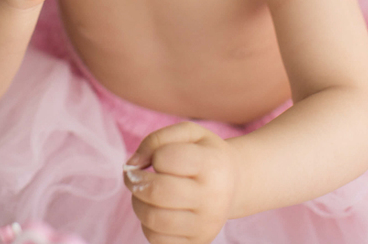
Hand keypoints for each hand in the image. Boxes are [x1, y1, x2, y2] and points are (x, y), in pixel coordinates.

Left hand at [122, 121, 239, 243]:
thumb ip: (156, 139)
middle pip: (157, 192)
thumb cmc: (204, 154)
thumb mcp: (189, 133)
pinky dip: (147, 224)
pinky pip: (157, 239)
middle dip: (136, 182)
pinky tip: (156, 211)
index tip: (160, 158)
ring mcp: (206, 224)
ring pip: (154, 219)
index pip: (167, 159)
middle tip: (134, 176)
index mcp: (212, 164)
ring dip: (137, 203)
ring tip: (144, 193)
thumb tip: (132, 164)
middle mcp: (213, 197)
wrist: (235, 184)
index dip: (155, 156)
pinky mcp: (197, 243)